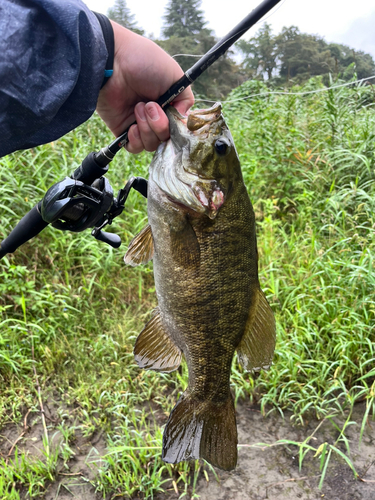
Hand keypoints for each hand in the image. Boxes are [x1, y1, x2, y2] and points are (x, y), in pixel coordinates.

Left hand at [96, 21, 193, 153]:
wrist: (113, 61)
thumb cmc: (144, 61)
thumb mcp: (175, 75)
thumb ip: (185, 99)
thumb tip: (183, 119)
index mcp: (168, 104)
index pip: (178, 127)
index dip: (177, 128)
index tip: (173, 118)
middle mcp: (154, 116)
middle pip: (166, 139)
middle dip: (160, 125)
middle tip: (150, 105)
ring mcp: (138, 123)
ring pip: (151, 144)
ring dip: (147, 129)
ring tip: (138, 108)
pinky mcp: (122, 130)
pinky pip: (134, 148)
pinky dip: (136, 140)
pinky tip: (132, 126)